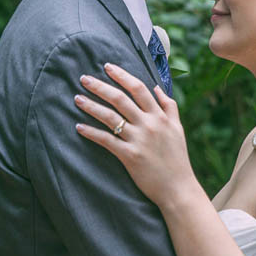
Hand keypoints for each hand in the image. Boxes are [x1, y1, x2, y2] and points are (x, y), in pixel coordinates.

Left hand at [74, 63, 198, 205]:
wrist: (178, 188)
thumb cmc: (177, 158)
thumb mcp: (177, 128)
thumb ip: (169, 106)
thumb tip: (157, 87)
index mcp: (160, 116)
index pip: (139, 88)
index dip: (122, 75)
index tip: (107, 66)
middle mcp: (149, 124)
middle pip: (121, 99)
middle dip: (100, 86)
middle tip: (83, 78)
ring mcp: (139, 140)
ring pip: (110, 117)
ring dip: (91, 106)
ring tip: (77, 98)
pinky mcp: (130, 156)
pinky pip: (106, 140)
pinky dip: (91, 133)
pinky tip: (79, 127)